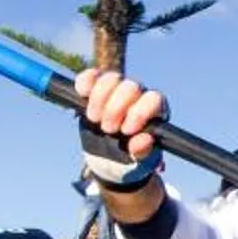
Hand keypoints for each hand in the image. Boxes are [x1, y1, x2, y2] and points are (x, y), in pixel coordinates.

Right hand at [73, 68, 166, 191]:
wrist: (109, 161)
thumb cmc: (130, 160)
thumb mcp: (138, 161)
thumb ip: (142, 151)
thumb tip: (144, 139)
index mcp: (155, 111)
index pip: (154, 99)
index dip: (139, 112)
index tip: (126, 131)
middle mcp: (138, 96)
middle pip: (131, 87)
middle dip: (115, 108)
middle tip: (108, 129)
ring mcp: (117, 90)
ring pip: (111, 78)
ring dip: (99, 98)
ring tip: (95, 119)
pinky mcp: (96, 89)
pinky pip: (91, 76)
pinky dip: (86, 82)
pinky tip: (82, 93)